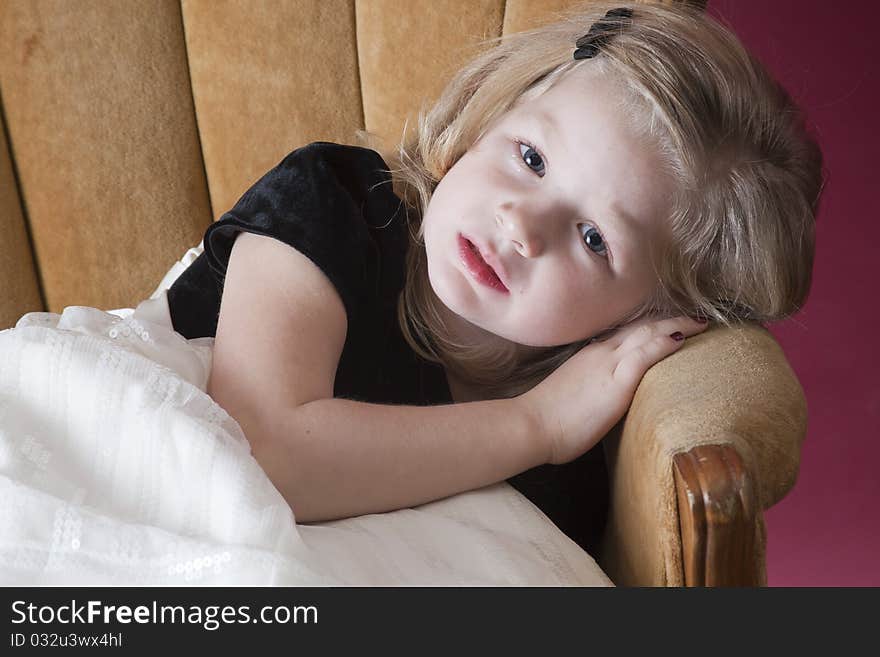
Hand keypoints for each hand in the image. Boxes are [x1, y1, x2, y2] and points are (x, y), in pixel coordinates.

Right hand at [519, 315, 709, 464]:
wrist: (530, 425)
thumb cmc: (544, 420)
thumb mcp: (571, 396)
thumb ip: (589, 391)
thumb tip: (600, 399)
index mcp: (589, 357)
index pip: (624, 334)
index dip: (648, 327)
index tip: (666, 324)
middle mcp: (601, 353)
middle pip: (640, 327)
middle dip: (668, 319)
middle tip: (694, 317)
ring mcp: (609, 364)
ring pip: (648, 333)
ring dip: (676, 324)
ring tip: (700, 323)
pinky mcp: (617, 381)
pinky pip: (646, 353)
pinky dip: (666, 342)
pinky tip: (684, 337)